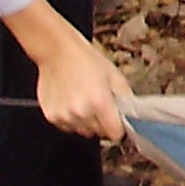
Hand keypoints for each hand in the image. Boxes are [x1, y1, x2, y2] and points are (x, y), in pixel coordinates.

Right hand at [10, 0, 135, 140]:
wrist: (58, 51)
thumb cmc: (86, 60)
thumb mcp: (115, 75)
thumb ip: (126, 99)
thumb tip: (132, 114)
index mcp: (100, 102)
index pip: (115, 134)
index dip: (117, 127)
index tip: (115, 120)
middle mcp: (82, 112)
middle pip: (99, 133)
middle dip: (101, 122)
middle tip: (97, 104)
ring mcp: (65, 116)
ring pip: (82, 131)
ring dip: (85, 121)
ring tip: (83, 100)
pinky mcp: (52, 116)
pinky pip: (67, 127)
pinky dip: (70, 119)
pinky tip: (70, 101)